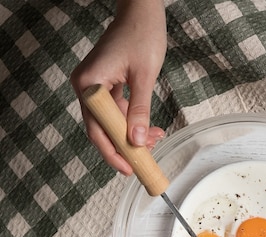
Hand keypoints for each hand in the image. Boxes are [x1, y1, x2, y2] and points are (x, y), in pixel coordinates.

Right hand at [71, 0, 167, 174]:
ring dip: (132, 133)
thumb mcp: (144, 76)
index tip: (129, 168)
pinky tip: (150, 128)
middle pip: (102, 128)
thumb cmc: (142, 36)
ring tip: (156, 138)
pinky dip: (132, 120)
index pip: (97, 129)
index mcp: (88, 84)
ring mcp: (94, 85)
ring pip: (111, 121)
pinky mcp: (105, 83)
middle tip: (145, 162)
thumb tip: (137, 140)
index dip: (112, 152)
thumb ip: (140, 110)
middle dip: (125, 145)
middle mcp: (86, 86)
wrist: (141, 12)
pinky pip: (116, 110)